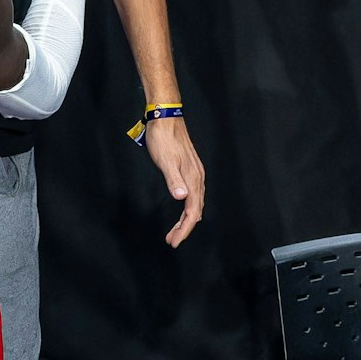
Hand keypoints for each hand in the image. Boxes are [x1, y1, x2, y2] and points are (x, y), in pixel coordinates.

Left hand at [143, 115, 204, 246]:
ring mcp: (195, 173)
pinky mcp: (190, 169)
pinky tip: (181, 209)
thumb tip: (182, 198)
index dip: (184, 229)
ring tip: (174, 231)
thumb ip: (173, 180)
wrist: (165, 117)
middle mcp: (198, 178)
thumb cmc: (163, 138)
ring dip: (185, 220)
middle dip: (184, 228)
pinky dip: (187, 208)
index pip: (192, 211)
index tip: (174, 242)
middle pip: (195, 211)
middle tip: (172, 240)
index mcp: (193, 178)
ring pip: (195, 203)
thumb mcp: (165, 160)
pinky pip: (193, 195)